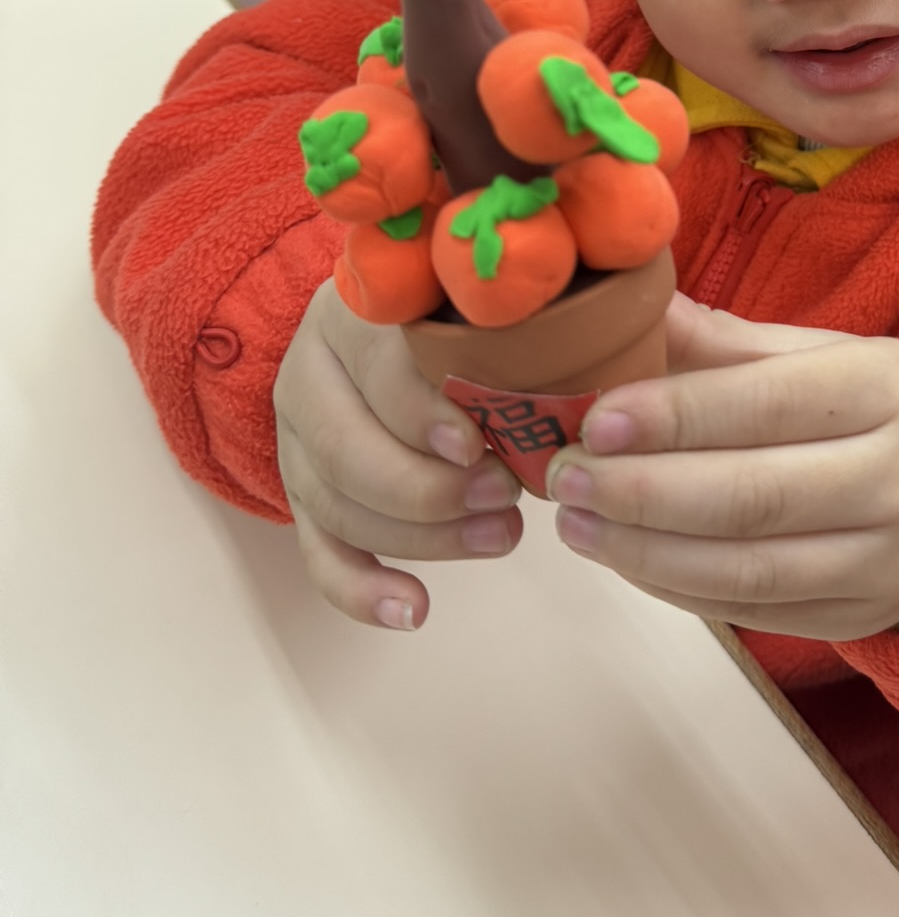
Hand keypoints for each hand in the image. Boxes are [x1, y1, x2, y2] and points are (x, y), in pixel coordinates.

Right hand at [273, 280, 523, 630]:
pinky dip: (362, 589)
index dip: (423, 413)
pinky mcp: (303, 494)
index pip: (374, 367)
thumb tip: (582, 369)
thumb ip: (519, 327)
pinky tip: (414, 609)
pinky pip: (319, 551)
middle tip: (505, 496)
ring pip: (335, 504)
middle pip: (343, 447)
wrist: (394, 335)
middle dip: (427, 487)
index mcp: (353, 312)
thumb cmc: (468, 319)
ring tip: (501, 538)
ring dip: (419, 537)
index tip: (479, 446)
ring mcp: (298, 439)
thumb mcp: (486, 307)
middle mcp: (311, 372)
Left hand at [544, 294, 898, 640]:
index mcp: (889, 388)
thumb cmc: (875, 407)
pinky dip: (674, 587)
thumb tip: (623, 313)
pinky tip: (626, 557)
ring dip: (643, 550)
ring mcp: (886, 562)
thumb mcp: (821, 354)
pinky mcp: (860, 617)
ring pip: (745, 569)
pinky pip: (750, 611)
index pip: (767, 404)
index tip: (594, 419)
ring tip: (578, 522)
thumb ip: (723, 344)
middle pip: (751, 496)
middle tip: (566, 477)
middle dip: (640, 491)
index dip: (674, 415)